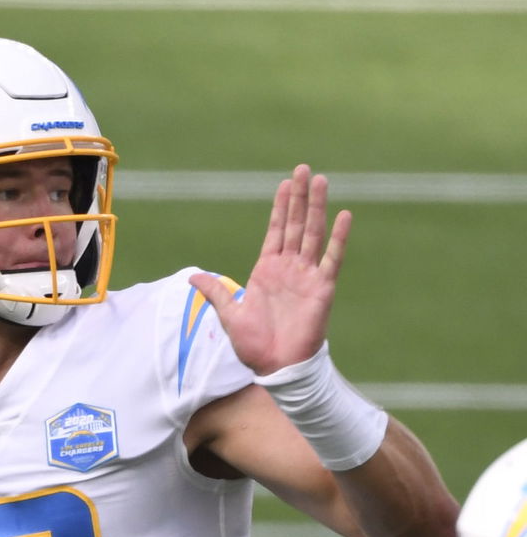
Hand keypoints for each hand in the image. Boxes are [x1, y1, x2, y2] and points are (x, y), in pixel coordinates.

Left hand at [189, 164, 350, 375]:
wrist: (276, 366)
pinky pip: (332, 258)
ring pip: (313, 234)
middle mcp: (288, 268)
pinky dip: (338, 238)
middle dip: (299, 198)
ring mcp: (306, 276)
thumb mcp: (229, 315)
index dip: (280, 208)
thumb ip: (215, 293)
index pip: (275, 232)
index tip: (284, 185)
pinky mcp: (321, 288)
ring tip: (320, 181)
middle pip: (295, 225)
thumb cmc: (253, 345)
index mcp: (266, 271)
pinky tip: (344, 215)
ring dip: (316, 208)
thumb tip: (192, 277)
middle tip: (303, 170)